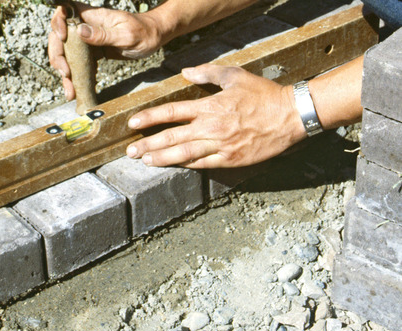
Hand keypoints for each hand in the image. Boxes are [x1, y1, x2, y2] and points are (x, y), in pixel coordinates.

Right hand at [48, 2, 164, 100]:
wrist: (154, 38)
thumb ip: (103, 34)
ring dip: (65, 72)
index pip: (65, 12)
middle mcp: (87, 27)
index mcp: (93, 16)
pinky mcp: (93, 53)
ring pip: (67, 54)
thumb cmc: (144, 32)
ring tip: (70, 91)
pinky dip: (76, 77)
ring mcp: (88, 41)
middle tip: (65, 74)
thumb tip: (80, 31)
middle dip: (58, 56)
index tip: (62, 38)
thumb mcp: (126, 35)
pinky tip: (77, 89)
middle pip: (60, 38)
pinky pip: (78, 64)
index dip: (58, 23)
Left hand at [125, 64, 307, 167]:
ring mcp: (221, 145)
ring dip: (162, 158)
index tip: (133, 124)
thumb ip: (208, 73)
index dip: (149, 118)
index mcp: (210, 106)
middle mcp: (211, 127)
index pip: (171, 112)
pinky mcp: (231, 159)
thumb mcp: (235, 76)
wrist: (291, 116)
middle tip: (130, 152)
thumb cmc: (263, 95)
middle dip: (148, 145)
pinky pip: (203, 164)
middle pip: (172, 137)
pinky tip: (172, 166)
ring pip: (184, 154)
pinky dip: (186, 166)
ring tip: (145, 161)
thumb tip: (186, 72)